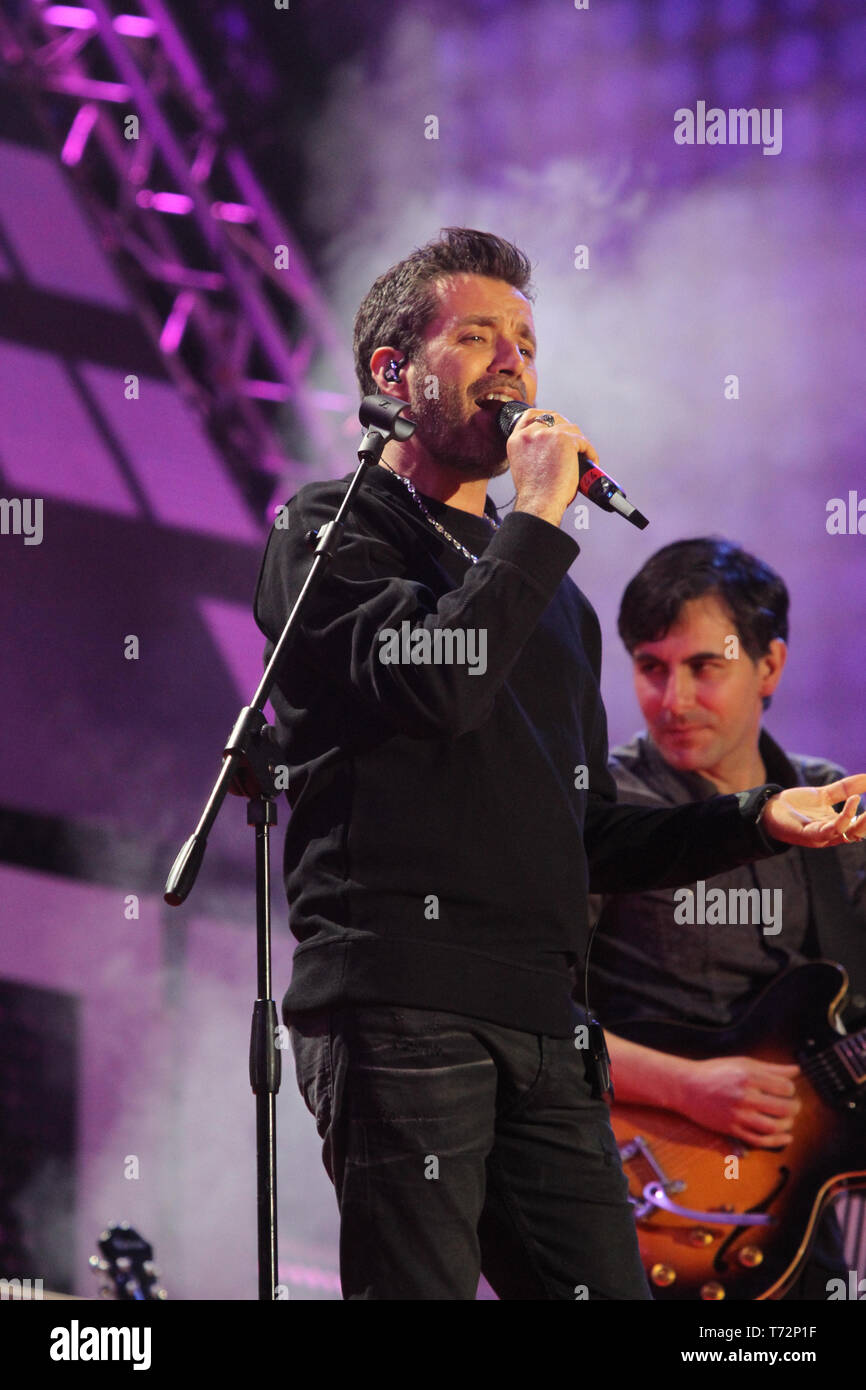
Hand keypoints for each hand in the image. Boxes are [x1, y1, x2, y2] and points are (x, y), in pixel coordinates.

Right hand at [508, 410, 599, 524]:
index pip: (530, 417)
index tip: (555, 425)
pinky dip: (589, 452)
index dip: (546, 418)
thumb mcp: (525, 466)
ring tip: (584, 455)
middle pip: (553, 418)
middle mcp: (529, 434)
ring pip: (571, 429)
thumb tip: (552, 448)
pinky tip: (590, 461)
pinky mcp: (564, 440)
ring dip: (579, 442)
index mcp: (517, 440)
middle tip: (575, 441)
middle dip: (566, 428)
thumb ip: (533, 451)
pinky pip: (583, 441)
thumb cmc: (535, 494)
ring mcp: (546, 435)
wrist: (539, 504)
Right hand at [677, 1056, 800, 1146]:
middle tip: (793, 1106)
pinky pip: (759, 1140)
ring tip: (787, 1119)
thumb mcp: (743, 1063)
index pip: (785, 1087)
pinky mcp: (732, 1129)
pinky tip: (785, 1137)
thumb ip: (771, 1068)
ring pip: (773, 1126)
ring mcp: (738, 1114)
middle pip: (783, 1108)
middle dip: (794, 1108)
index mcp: (748, 1076)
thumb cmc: (714, 1072)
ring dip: (787, 1125)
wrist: (687, 1086)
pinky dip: (776, 1141)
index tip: (786, 1090)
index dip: (790, 1089)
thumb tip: (796, 1070)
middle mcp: (744, 1096)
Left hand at [760, 777, 865, 847]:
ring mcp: (823, 837)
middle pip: (861, 833)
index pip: (863, 827)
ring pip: (851, 834)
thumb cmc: (796, 805)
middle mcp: (834, 835)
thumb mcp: (825, 794)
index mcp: (839, 827)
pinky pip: (833, 828)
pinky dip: (846, 816)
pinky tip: (853, 800)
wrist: (769, 809)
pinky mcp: (811, 834)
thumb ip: (847, 788)